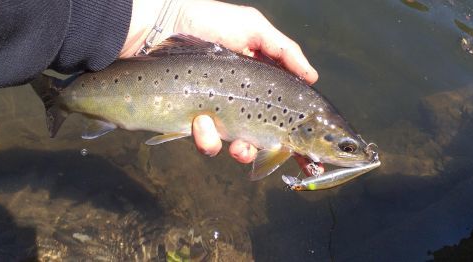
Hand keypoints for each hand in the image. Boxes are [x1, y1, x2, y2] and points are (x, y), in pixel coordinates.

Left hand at [120, 0, 317, 163]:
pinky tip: (200, 121)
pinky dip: (207, 138)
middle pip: (266, 139)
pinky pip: (207, 143)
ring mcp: (219, 115)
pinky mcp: (192, 123)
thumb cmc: (208, 23)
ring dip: (241, 150)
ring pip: (238, 148)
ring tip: (235, 143)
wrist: (159, 28)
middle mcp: (244, 101)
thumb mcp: (253, 27)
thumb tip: (313, 77)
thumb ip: (285, 51)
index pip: (287, 114)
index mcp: (262, 82)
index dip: (300, 138)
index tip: (312, 159)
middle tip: (271, 152)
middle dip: (272, 151)